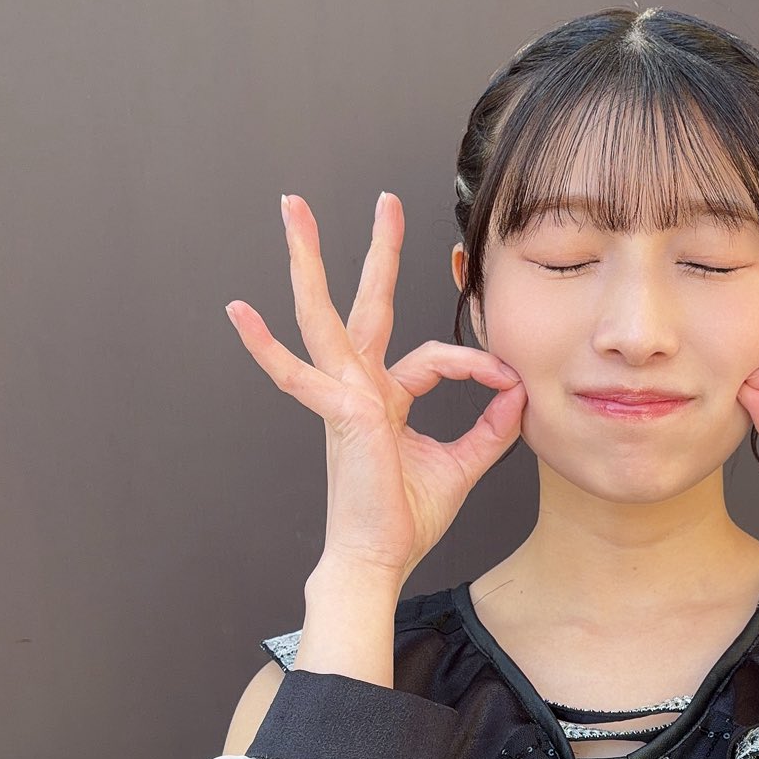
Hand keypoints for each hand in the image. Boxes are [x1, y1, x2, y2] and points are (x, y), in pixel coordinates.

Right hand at [225, 192, 526, 579]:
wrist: (375, 559)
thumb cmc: (404, 519)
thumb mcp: (462, 465)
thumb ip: (491, 428)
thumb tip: (520, 395)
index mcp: (385, 397)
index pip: (434, 356)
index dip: (477, 364)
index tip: (509, 382)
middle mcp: (358, 387)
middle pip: (366, 304)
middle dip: (377, 251)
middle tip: (386, 199)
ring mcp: (342, 395)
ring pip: (323, 315)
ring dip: (309, 259)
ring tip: (292, 208)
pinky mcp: (338, 412)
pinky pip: (300, 373)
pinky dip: (266, 346)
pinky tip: (237, 313)